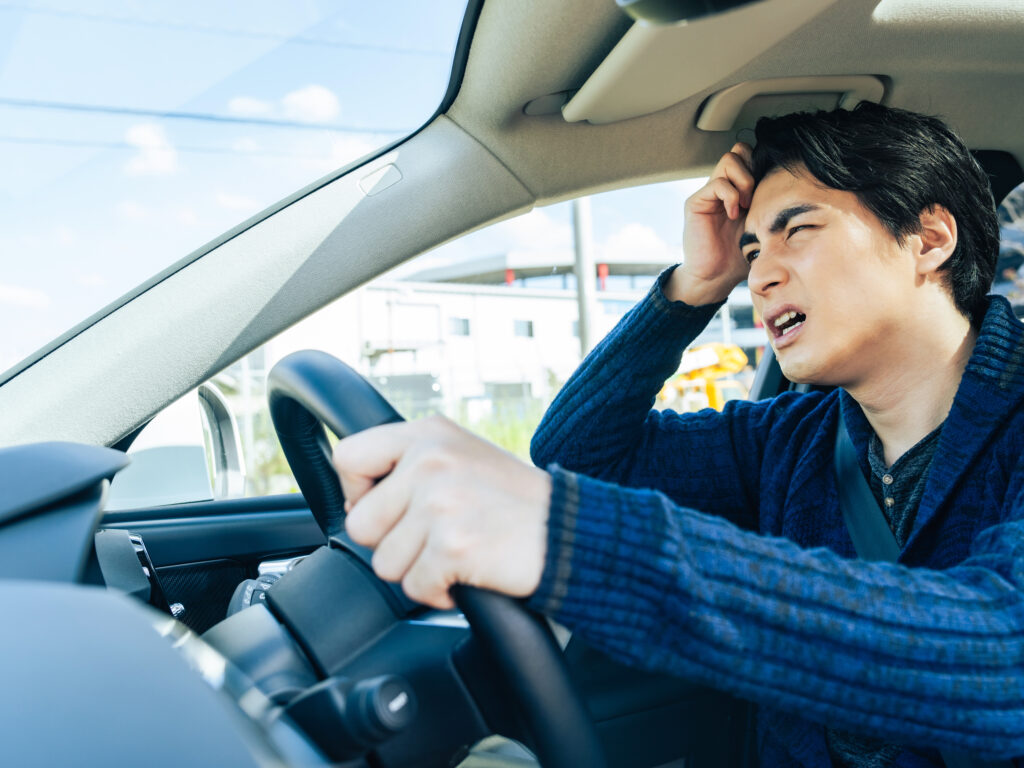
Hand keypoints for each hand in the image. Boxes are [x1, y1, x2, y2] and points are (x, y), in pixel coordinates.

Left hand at [331, 415, 550, 609]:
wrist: (571, 531)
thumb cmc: (517, 501)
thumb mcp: (462, 456)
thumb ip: (410, 464)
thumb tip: (355, 500)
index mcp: (428, 434)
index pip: (349, 457)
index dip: (359, 492)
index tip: (388, 508)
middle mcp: (431, 460)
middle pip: (360, 522)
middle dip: (392, 543)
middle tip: (434, 538)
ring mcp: (441, 502)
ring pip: (384, 562)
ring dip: (418, 570)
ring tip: (456, 552)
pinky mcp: (453, 544)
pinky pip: (414, 587)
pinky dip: (439, 592)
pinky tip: (468, 572)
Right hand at [669, 142, 754, 304]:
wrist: (716, 276)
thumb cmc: (740, 256)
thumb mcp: (763, 224)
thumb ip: (770, 203)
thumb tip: (793, 183)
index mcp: (740, 188)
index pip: (752, 155)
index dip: (762, 165)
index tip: (770, 189)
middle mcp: (724, 186)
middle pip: (740, 150)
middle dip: (753, 168)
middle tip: (756, 196)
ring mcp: (709, 192)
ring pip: (730, 159)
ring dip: (744, 181)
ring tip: (746, 205)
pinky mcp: (697, 202)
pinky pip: (718, 184)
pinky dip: (731, 196)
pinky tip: (734, 214)